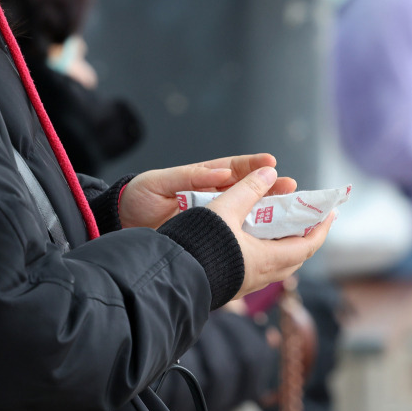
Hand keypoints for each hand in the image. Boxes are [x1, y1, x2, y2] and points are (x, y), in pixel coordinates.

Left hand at [119, 153, 296, 229]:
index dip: (255, 166)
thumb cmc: (138, 198)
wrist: (119, 226)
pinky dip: (252, 241)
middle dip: (272, 190)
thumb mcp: (159, 183)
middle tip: (292, 188)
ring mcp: (211, 219)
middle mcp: (211, 197)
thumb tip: (222, 173)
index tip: (272, 165)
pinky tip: (269, 246)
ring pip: (246, 216)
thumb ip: (189, 177)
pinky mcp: (208, 239)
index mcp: (202, 178)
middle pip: (247, 192)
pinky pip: (234, 239)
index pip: (234, 169)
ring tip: (290, 216)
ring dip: (268, 216)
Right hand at [207, 166, 335, 299]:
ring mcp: (247, 283)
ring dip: (285, 245)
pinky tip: (255, 241)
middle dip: (305, 236)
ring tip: (282, 227)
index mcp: (268, 259)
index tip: (330, 213)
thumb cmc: (201, 243)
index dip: (322, 228)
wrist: (173, 277)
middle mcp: (262, 275)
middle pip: (295, 256)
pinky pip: (260, 269)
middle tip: (307, 218)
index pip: (308, 245)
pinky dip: (267, 253)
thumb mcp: (225, 208)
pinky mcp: (232, 286)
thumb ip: (247, 189)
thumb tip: (268, 172)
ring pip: (277, 265)